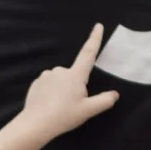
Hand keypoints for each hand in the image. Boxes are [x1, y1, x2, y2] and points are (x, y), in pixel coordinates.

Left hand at [16, 24, 119, 138]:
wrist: (36, 124)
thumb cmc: (64, 116)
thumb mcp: (88, 111)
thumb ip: (104, 101)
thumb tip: (115, 94)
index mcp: (76, 75)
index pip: (88, 53)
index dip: (95, 39)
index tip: (98, 26)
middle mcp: (61, 70)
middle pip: (73, 74)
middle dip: (75, 86)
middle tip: (71, 105)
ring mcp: (46, 75)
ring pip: (60, 80)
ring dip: (62, 89)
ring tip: (59, 107)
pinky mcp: (36, 82)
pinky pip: (48, 85)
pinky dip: (50, 93)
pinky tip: (48, 106)